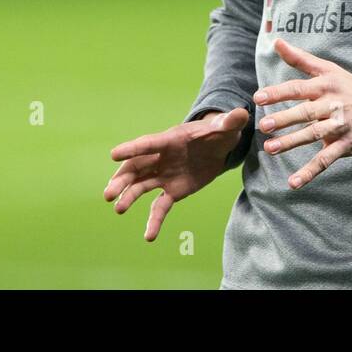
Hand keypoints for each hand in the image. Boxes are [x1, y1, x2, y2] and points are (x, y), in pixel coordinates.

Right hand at [103, 108, 249, 240]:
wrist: (219, 147)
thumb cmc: (218, 133)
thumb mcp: (226, 127)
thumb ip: (230, 122)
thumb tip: (242, 113)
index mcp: (170, 140)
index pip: (148, 144)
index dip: (132, 148)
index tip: (113, 153)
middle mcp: (161, 158)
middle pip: (137, 168)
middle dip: (122, 179)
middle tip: (109, 192)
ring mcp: (164, 175)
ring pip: (141, 187)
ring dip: (129, 197)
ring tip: (118, 209)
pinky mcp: (172, 191)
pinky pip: (160, 207)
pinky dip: (154, 221)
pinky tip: (149, 237)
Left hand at [253, 38, 351, 189]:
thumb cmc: (350, 87)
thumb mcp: (328, 69)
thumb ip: (300, 58)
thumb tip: (276, 41)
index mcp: (326, 86)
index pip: (299, 88)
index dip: (278, 93)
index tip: (258, 98)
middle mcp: (332, 105)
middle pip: (306, 112)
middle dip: (285, 119)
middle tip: (264, 126)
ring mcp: (339, 126)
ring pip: (313, 135)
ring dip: (292, 142)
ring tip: (271, 149)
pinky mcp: (346, 145)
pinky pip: (326, 160)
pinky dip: (310, 172)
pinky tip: (293, 182)